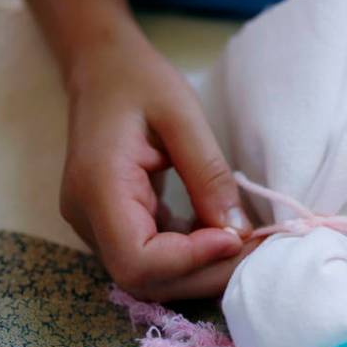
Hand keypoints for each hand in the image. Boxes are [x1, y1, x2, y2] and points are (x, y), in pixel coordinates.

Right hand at [59, 32, 257, 300]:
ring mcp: (96, 226)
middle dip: (205, 273)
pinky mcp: (113, 224)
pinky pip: (152, 256)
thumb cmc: (139, 80)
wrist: (101, 68)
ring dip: (202, 269)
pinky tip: (223, 233)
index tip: (236, 237)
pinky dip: (191, 254)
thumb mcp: (182, 115)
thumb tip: (239, 232)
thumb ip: (208, 174)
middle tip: (257, 250)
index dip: (189, 261)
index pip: (137, 258)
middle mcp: (88, 217)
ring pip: (149, 276)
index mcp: (97, 186)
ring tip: (248, 244)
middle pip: (144, 278)